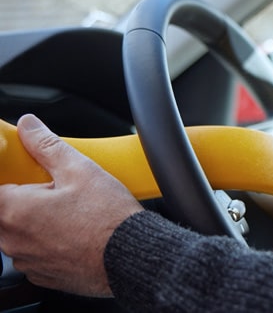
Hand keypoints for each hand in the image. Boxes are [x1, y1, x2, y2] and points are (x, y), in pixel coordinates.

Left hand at [0, 114, 142, 296]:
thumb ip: (46, 145)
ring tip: (72, 213)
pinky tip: (75, 233)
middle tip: (56, 191)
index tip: (30, 178)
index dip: (13, 178)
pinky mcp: (42, 275)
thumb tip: (28, 127)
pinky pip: (36, 253)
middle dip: (26, 198)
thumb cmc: (108, 218)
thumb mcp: (80, 169)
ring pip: (21, 233)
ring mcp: (27, 260)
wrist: (132, 255)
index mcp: (14, 210)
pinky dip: (50, 243)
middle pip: (6, 210)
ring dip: (37, 222)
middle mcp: (12, 240)